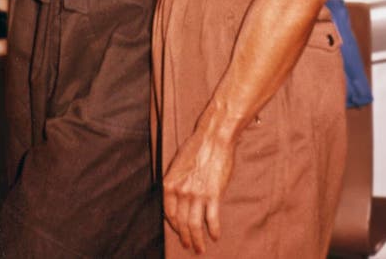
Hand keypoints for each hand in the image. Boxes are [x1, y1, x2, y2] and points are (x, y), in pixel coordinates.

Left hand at [163, 127, 234, 254]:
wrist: (214, 138)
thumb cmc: (196, 148)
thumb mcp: (178, 165)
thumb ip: (176, 183)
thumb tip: (175, 199)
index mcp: (170, 184)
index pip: (169, 214)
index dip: (175, 227)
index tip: (180, 233)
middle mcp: (181, 191)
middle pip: (182, 223)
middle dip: (186, 238)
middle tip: (190, 246)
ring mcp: (197, 194)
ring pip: (195, 226)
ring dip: (198, 240)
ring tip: (200, 248)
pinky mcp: (213, 194)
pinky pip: (212, 219)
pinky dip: (213, 230)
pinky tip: (215, 235)